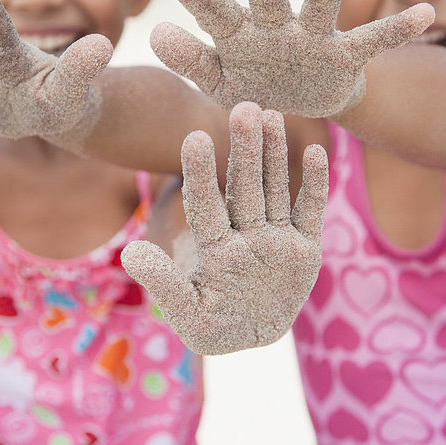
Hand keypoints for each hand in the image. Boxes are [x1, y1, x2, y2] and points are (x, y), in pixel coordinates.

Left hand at [121, 102, 327, 354]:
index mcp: (215, 248)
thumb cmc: (215, 328)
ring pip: (275, 189)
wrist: (251, 336)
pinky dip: (315, 184)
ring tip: (271, 115)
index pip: (206, 205)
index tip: (193, 137)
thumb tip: (130, 252)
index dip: (199, 174)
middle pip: (244, 187)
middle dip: (244, 150)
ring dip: (274, 155)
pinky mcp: (305, 248)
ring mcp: (276, 238)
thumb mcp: (190, 316)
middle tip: (243, 108)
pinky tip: (315, 150)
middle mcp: (245, 235)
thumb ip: (164, 285)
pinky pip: (311, 211)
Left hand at [151, 0, 434, 116]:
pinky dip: (397, 28)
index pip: (217, 14)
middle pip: (266, 1)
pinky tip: (426, 13)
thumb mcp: (218, 80)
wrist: (296, 103)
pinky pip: (373, 40)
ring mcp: (312, 40)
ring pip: (318, 11)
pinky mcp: (344, 55)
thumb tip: (156, 34)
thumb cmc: (252, 85)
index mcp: (241, 37)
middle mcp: (276, 29)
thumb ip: (190, 60)